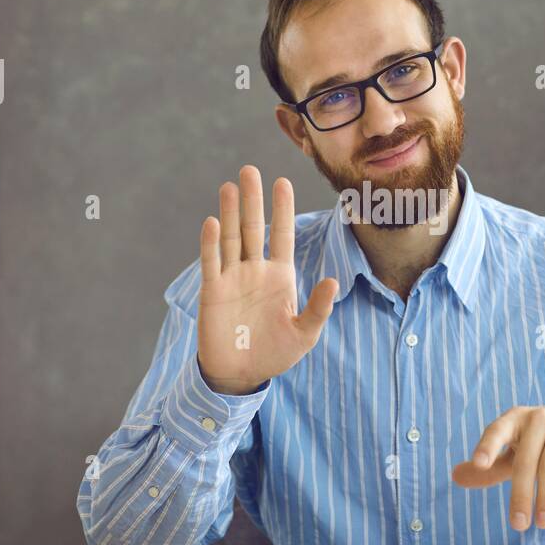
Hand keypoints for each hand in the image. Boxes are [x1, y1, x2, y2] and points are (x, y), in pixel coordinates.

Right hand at [196, 165, 338, 394]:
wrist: (242, 374)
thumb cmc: (275, 353)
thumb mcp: (304, 334)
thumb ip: (318, 308)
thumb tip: (333, 281)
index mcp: (280, 275)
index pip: (282, 234)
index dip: (282, 209)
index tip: (282, 182)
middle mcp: (255, 270)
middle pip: (252, 227)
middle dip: (252, 200)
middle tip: (250, 169)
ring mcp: (233, 278)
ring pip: (231, 239)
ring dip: (229, 213)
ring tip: (229, 186)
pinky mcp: (214, 291)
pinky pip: (212, 263)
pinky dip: (211, 244)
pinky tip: (212, 222)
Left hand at [452, 402, 544, 530]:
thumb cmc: (542, 439)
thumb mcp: (515, 450)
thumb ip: (490, 466)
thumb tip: (455, 477)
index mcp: (514, 420)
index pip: (497, 431)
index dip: (488, 446)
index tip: (479, 463)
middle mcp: (538, 419)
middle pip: (525, 461)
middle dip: (521, 495)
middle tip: (519, 525)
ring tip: (543, 523)